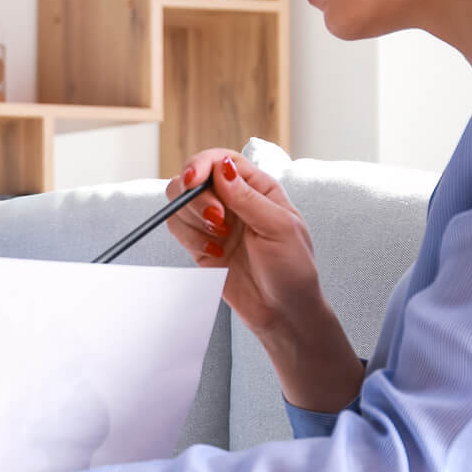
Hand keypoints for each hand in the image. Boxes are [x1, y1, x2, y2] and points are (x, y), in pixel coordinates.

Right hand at [164, 150, 322, 334]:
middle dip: (197, 199)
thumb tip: (222, 167)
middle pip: (192, 178)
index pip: (220, 160)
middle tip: (217, 221)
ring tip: (220, 240)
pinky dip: (190, 239)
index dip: (201, 164)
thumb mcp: (279, 228)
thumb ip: (247, 197)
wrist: (283, 311)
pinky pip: (177, 228)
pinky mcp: (200, 244)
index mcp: (257, 187)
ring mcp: (214, 222)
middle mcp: (232, 200)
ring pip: (179, 203)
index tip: (192, 180)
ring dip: (193, 220)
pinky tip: (215, 253)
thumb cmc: (293, 269)